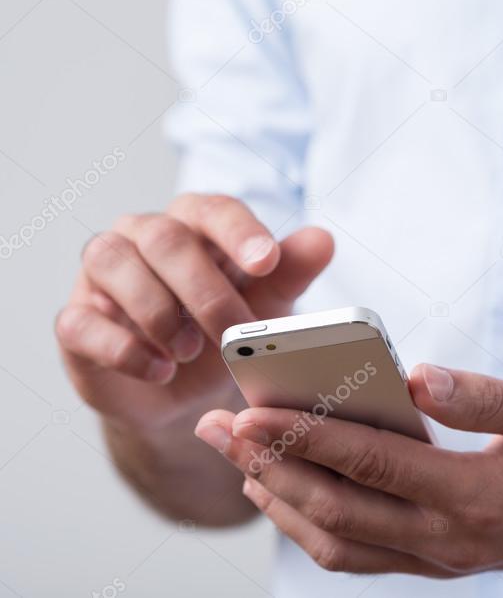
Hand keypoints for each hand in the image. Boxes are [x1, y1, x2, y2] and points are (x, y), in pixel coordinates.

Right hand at [56, 193, 333, 432]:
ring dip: (158, 311)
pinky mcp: (75, 321)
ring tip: (193, 351)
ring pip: (112, 262)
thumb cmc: (227, 331)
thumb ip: (292, 272)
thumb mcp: (268, 305)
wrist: (186, 396)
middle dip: (204, 288)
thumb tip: (324, 240)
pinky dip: (124, 348)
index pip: (212, 209)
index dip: (239, 231)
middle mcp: (142, 236)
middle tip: (232, 331)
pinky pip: (81, 321)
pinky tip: (160, 370)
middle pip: (164, 237)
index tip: (267, 262)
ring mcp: (101, 276)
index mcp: (194, 224)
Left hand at [196, 364, 502, 574]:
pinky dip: (316, 528)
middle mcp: (452, 538)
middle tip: (217, 429)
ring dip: (282, 503)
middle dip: (268, 469)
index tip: (249, 412)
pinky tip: (293, 494)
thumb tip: (415, 375)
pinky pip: (364, 556)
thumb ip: (484, 394)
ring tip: (239, 460)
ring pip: (339, 546)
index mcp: (477, 495)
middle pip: (337, 511)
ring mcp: (447, 558)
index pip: (373, 465)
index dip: (306, 439)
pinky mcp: (446, 561)